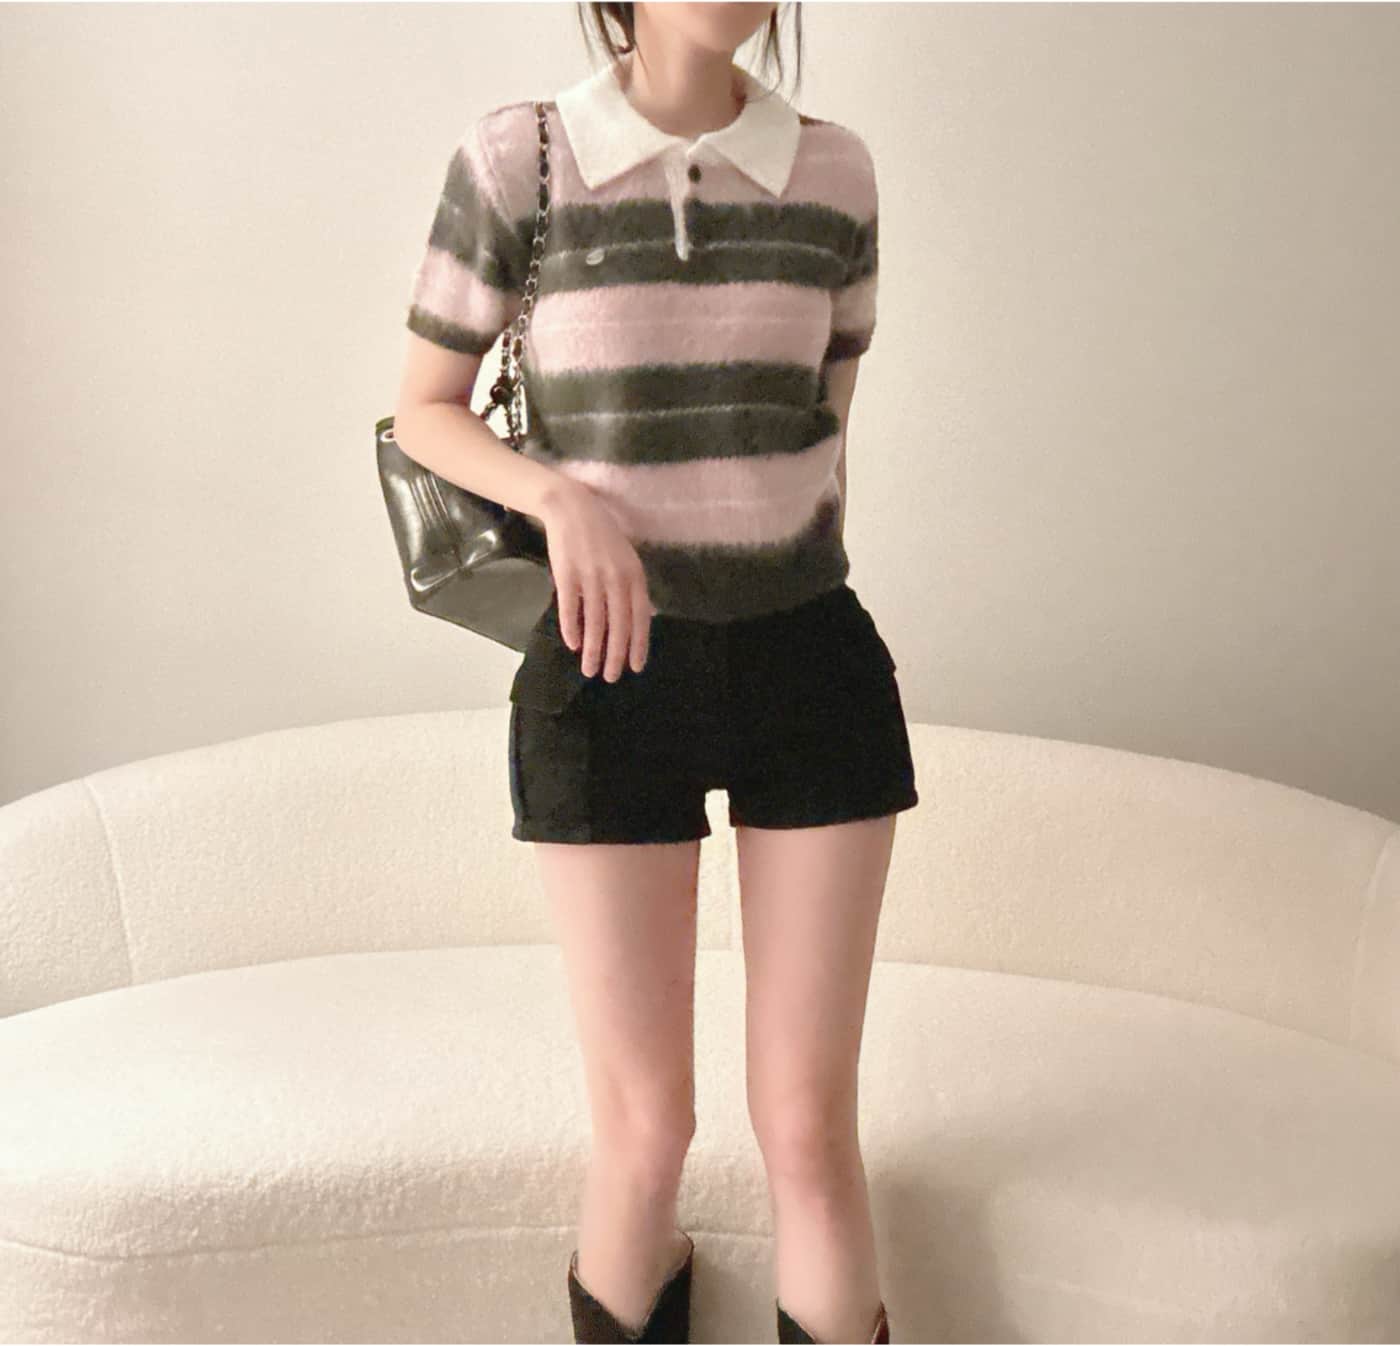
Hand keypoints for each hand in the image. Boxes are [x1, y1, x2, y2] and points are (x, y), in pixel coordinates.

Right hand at [537, 481, 656, 680]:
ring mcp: (591, 576)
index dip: (638, 644)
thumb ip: (633, 588)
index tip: (635, 667)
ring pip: (595, 622)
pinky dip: (572, 628)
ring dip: (593, 650)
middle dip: (616, 655)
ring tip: (589, 670)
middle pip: (619, 625)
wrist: (572, 508)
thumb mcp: (627, 559)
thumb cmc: (602, 537)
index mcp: (634, 575)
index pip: (640, 617)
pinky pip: (571, 607)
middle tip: (612, 677)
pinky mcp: (567, 573)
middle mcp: (616, 577)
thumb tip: (642, 619)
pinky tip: (572, 644)